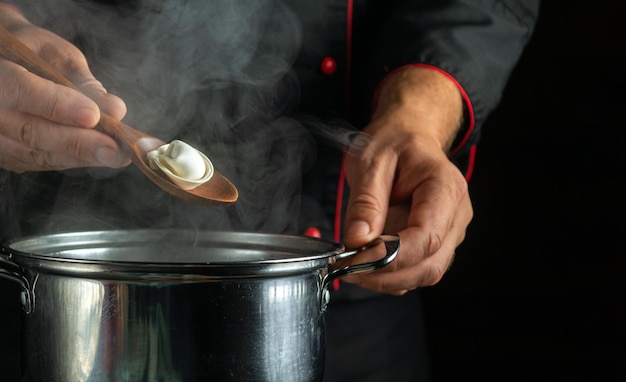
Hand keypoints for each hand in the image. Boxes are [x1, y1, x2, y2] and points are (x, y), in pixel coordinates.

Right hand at [0, 8, 129, 171]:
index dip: (58, 105)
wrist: (5, 67)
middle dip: (78, 143)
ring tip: (117, 156)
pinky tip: (98, 157)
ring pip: (35, 153)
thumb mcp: (57, 55)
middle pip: (29, 131)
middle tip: (115, 151)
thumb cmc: (34, 55)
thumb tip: (115, 110)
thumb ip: (83, 82)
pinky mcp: (4, 155)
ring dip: (80, 157)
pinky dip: (71, 160)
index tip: (94, 115)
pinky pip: (38, 162)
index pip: (20, 90)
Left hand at [341, 66, 472, 294]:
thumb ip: (365, 202)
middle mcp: (457, 214)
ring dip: (386, 279)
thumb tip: (358, 241)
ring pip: (425, 273)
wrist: (409, 135)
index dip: (391, 256)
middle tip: (346, 268)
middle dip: (386, 275)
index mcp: (445, 188)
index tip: (355, 259)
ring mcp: (451, 231)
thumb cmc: (393, 143)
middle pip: (430, 264)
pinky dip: (390, 275)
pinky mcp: (437, 243)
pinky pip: (417, 270)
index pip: (427, 237)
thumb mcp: (370, 162)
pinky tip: (366, 262)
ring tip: (352, 264)